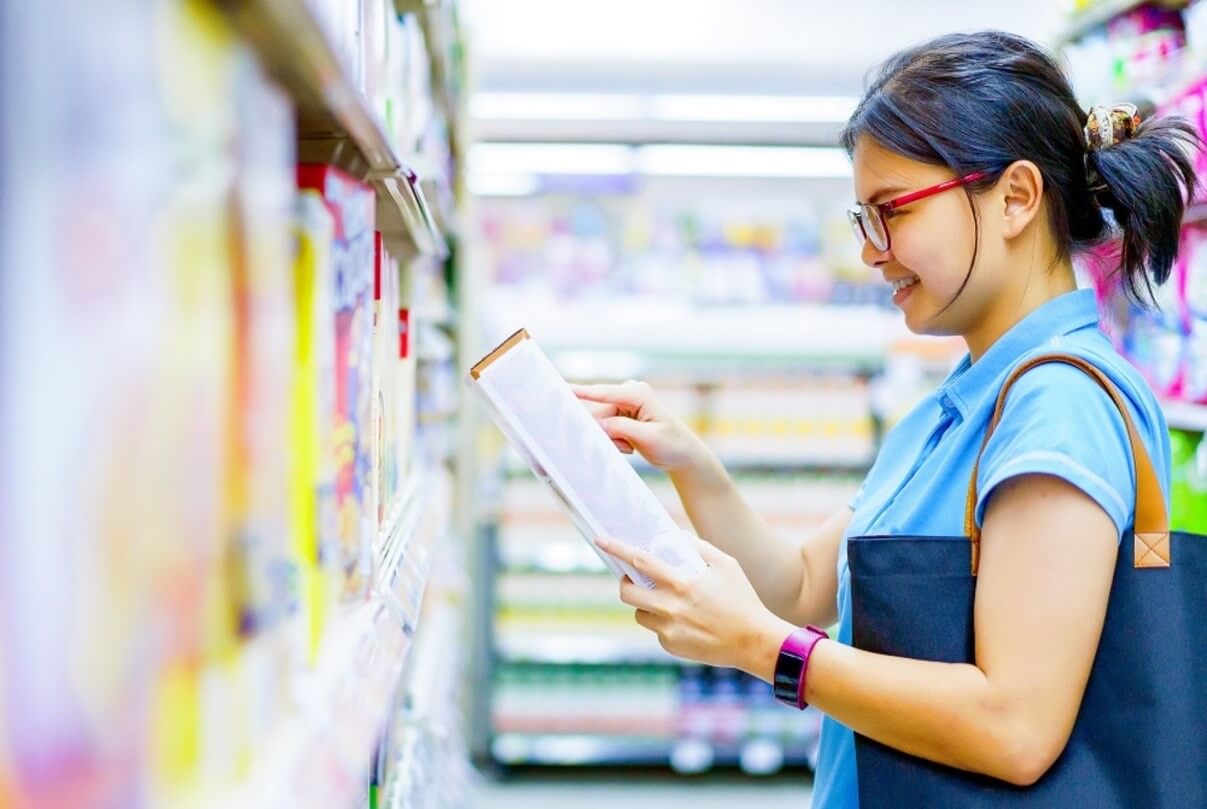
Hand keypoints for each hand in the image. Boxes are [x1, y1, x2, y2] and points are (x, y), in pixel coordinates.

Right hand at [570, 380, 707, 472]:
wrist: (684, 455)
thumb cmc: (673, 445)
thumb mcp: (649, 438)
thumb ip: (622, 429)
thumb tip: (598, 424)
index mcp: (638, 393)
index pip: (603, 393)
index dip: (581, 392)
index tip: (562, 389)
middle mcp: (629, 393)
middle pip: (599, 414)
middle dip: (607, 433)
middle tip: (626, 448)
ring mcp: (624, 403)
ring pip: (601, 424)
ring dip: (612, 440)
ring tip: (631, 448)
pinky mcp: (621, 414)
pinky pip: (605, 428)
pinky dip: (614, 440)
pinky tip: (630, 446)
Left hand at [595, 534, 793, 679]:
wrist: (753, 641)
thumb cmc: (742, 599)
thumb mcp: (726, 565)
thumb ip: (699, 548)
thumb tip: (675, 536)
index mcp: (682, 583)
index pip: (640, 562)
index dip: (618, 549)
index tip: (600, 539)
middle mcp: (671, 607)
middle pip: (627, 593)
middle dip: (625, 584)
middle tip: (633, 580)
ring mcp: (669, 629)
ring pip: (640, 613)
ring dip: (646, 604)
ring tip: (668, 601)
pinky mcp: (671, 646)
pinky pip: (657, 629)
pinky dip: (664, 622)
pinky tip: (686, 621)